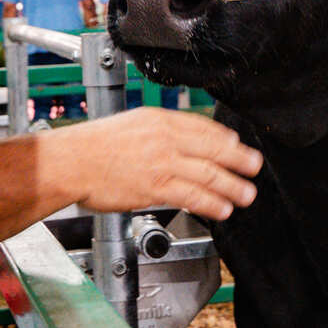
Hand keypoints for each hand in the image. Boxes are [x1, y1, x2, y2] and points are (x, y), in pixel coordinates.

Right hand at [43, 108, 261, 220]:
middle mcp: (165, 138)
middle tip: (255, 167)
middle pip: (213, 149)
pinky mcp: (155, 187)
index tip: (238, 146)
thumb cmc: (94, 145)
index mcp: (159, 119)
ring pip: (208, 174)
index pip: (203, 127)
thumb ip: (159, 131)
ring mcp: (162, 162)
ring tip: (246, 194)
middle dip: (239, 160)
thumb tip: (180, 141)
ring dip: (232, 186)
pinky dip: (211, 202)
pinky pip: (192, 195)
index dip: (225, 139)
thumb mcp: (132, 124)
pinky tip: (222, 208)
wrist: (71, 161)